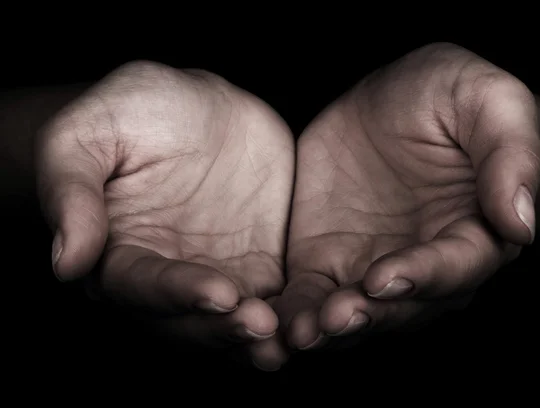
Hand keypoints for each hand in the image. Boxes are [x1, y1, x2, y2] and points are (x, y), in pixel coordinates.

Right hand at [35, 61, 293, 368]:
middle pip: (196, 322)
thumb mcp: (87, 134)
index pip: (145, 287)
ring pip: (242, 321)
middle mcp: (172, 278)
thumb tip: (66, 262)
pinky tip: (330, 309)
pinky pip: (284, 296)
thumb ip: (73, 193)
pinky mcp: (264, 265)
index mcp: (123, 255)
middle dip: (229, 329)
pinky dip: (302, 310)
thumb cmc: (133, 113)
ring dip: (270, 334)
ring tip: (303, 333)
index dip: (180, 294)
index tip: (219, 294)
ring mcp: (222, 274)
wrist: (196, 109)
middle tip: (265, 326)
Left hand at [276, 43, 539, 349]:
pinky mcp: (327, 263)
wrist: (394, 101)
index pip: (454, 267)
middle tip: (333, 319)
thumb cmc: (451, 96)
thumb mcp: (488, 101)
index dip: (422, 276)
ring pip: (352, 313)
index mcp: (472, 233)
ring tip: (298, 332)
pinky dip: (290, 314)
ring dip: (325, 328)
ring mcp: (371, 267)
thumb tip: (520, 221)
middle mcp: (423, 264)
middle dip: (367, 316)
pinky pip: (308, 296)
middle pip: (400, 306)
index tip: (384, 277)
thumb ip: (509, 157)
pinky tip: (266, 322)